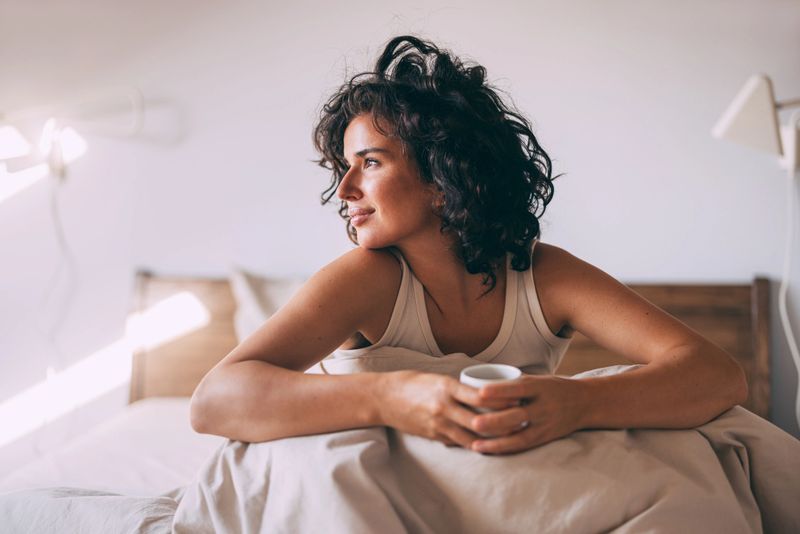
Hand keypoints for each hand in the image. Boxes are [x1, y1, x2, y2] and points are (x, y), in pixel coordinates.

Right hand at [377, 370, 530, 448]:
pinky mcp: (435, 436)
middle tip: (524, 421)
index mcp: (447, 387)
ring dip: (494, 439)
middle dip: (504, 423)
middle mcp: (444, 406)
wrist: (383, 398)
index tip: (519, 399)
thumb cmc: (412, 383)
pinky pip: (460, 443)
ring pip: (473, 437)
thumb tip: (485, 392)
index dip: (502, 400)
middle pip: (481, 420)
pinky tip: (490, 446)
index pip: (480, 395)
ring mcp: (439, 424)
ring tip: (513, 437)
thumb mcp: (437, 379)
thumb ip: (458, 387)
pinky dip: (476, 445)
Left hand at [469, 374, 585, 454]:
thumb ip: (513, 383)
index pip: (519, 389)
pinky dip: (506, 449)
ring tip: (475, 444)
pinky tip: (488, 451)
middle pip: (518, 415)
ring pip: (520, 436)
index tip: (480, 392)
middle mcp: (544, 407)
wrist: (585, 403)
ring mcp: (546, 425)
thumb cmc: (552, 388)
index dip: (500, 390)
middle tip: (473, 422)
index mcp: (540, 387)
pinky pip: (524, 445)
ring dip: (497, 442)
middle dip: (495, 421)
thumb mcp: (537, 380)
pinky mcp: (545, 438)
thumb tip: (479, 382)